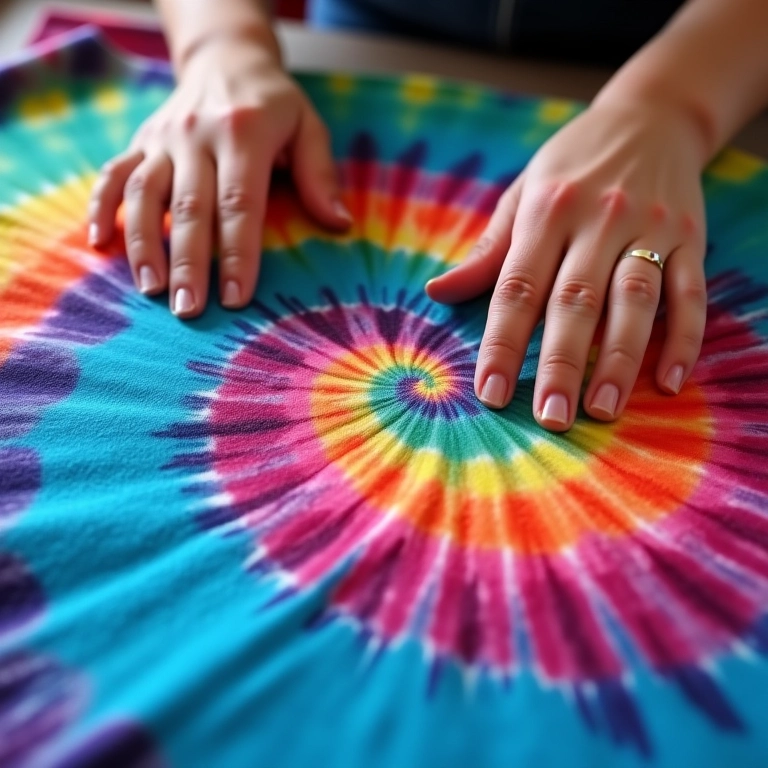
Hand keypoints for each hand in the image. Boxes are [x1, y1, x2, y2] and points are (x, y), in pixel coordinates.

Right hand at [88, 38, 350, 316]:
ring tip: (151, 290)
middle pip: (189, 208)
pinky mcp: (139, 141)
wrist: (225, 59)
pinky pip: (113, 175)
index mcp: (243, 133)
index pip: (239, 204)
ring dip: (143, 245)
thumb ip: (319, 174)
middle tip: (188, 310)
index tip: (236, 298)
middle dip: (188, 263)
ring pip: (143, 195)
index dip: (237, 254)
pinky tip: (97, 244)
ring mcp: (162, 139)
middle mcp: (196, 135)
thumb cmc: (273, 104)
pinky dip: (100, 207)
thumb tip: (339, 224)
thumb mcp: (307, 126)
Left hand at [426, 99, 707, 430]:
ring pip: (634, 300)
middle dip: (561, 364)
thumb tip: (436, 293)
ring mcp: (649, 229)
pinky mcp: (691, 237)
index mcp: (547, 210)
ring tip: (603, 409)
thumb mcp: (523, 194)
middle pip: (576, 301)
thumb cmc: (572, 164)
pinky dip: (683, 338)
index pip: (517, 288)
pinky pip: (691, 292)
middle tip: (550, 419)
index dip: (502, 343)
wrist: (651, 116)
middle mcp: (598, 220)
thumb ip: (487, 251)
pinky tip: (668, 381)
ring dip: (619, 358)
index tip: (489, 393)